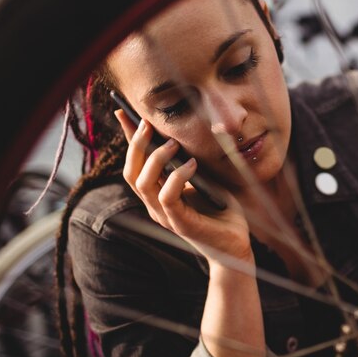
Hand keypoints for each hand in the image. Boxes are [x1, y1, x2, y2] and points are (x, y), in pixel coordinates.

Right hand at [115, 110, 252, 264]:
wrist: (235, 244)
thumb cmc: (220, 210)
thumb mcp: (203, 178)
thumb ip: (187, 161)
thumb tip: (180, 133)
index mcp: (157, 194)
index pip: (134, 164)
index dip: (128, 139)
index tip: (122, 112)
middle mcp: (155, 205)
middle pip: (131, 173)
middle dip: (136, 145)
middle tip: (147, 123)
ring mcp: (165, 216)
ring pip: (143, 184)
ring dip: (155, 159)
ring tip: (173, 144)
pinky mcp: (180, 224)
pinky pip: (168, 197)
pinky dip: (177, 177)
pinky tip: (192, 164)